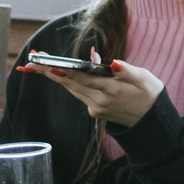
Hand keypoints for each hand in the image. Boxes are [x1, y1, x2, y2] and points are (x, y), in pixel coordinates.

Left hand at [38, 56, 165, 127]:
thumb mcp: (145, 79)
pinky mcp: (95, 112)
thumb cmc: (150, 95)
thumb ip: (127, 70)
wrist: (152, 123)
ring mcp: (95, 108)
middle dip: (49, 71)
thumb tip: (113, 62)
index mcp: (111, 90)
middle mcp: (99, 101)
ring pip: (72, 89)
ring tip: (41, 64)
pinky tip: (70, 72)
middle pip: (69, 83)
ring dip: (57, 76)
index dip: (60, 67)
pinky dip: (74, 82)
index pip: (80, 76)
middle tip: (32, 61)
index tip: (43, 61)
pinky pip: (80, 93)